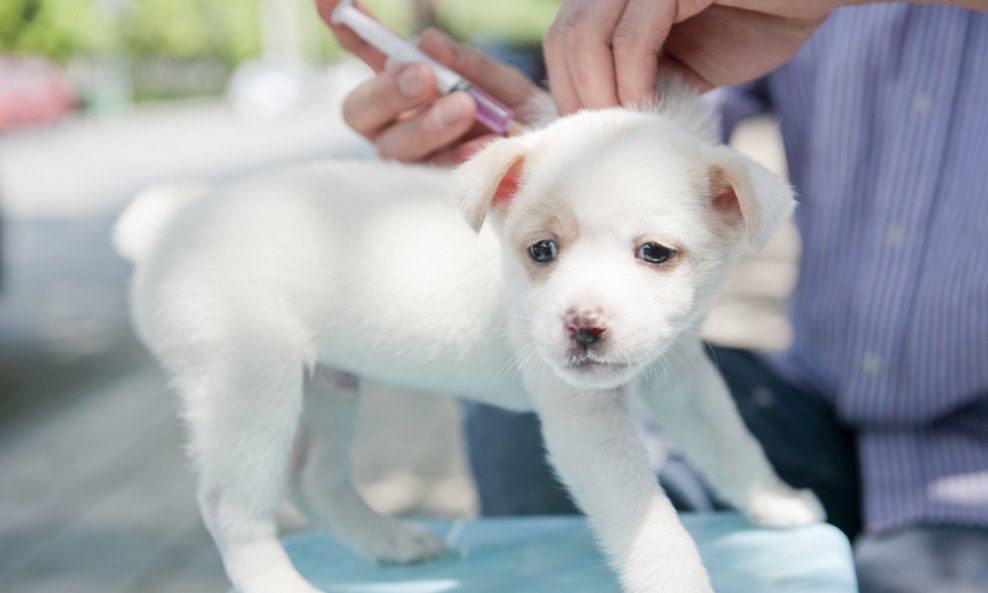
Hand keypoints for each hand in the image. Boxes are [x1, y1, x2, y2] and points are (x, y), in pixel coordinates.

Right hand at [316, 1, 540, 164]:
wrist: (555, 171)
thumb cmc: (523, 123)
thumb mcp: (506, 87)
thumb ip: (470, 67)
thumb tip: (428, 43)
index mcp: (405, 90)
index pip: (366, 55)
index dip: (346, 28)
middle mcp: (395, 128)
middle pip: (359, 110)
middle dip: (387, 91)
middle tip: (424, 78)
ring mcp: (411, 165)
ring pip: (392, 147)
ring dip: (425, 124)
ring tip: (464, 109)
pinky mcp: (432, 196)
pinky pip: (433, 177)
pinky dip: (458, 158)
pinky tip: (480, 147)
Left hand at [543, 0, 842, 114]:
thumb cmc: (755, 20)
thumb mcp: (685, 61)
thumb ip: (643, 80)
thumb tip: (606, 127)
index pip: (562, 40)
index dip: (567, 88)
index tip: (591, 134)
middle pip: (564, 37)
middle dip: (577, 95)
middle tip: (605, 137)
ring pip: (586, 34)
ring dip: (599, 91)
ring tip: (625, 126)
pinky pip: (634, 35)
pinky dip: (632, 79)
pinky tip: (648, 105)